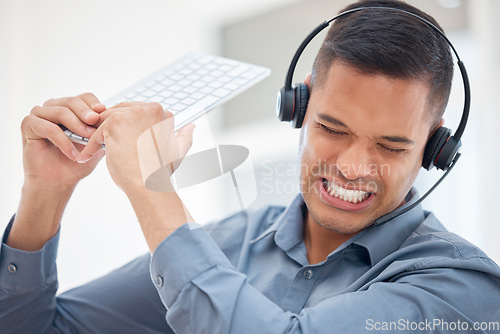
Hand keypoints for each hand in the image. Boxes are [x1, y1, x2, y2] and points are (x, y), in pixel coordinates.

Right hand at [8, 93, 106, 250]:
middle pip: (72, 101)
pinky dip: (63, 140)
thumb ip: (104, 129)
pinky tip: (73, 154)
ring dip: (76, 126)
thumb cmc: (77, 162)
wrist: (59, 182)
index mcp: (70, 108)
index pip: (85, 97)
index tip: (105, 114)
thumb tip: (122, 119)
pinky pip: (48, 127)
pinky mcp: (28, 125)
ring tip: (87, 141)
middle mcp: (53, 107)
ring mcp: (39, 114)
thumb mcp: (96, 143)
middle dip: (86, 114)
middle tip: (96, 124)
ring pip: (60, 111)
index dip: (95, 105)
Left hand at [77, 102, 194, 194]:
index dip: (127, 125)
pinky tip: (89, 155)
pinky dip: (91, 144)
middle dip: (110, 127)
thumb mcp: (177, 151)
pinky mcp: (114, 123)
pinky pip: (97, 130)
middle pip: (120, 111)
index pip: (136, 110)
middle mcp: (147, 108)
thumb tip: (191, 126)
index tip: (122, 140)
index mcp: (162, 113)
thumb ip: (184, 136)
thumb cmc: (160, 171)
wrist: (148, 184)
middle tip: (103, 145)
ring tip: (94, 150)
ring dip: (99, 134)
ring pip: (107, 118)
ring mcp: (131, 114)